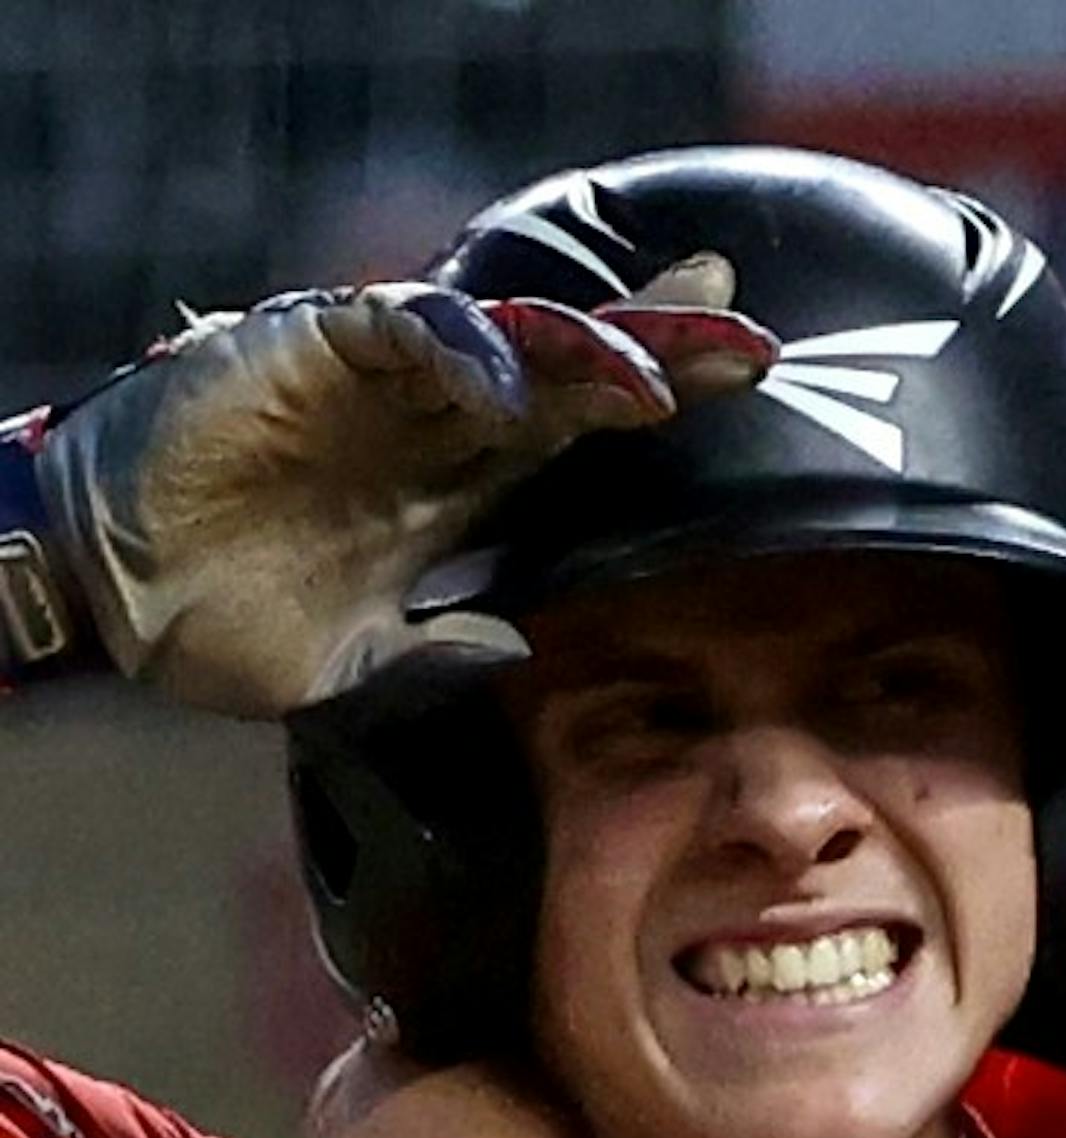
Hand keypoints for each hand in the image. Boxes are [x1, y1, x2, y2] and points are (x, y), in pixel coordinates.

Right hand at [34, 257, 773, 716]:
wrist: (109, 596)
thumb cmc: (222, 625)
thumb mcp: (350, 669)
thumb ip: (434, 657)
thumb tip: (516, 651)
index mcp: (455, 492)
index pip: (578, 434)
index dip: (655, 404)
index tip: (743, 387)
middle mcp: (437, 426)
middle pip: (571, 370)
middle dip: (660, 349)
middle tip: (747, 335)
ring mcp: (381, 383)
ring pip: (506, 337)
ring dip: (584, 347)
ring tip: (663, 368)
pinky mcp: (312, 350)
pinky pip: (400, 330)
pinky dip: (456, 350)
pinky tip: (509, 381)